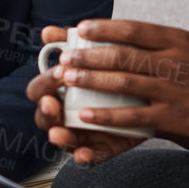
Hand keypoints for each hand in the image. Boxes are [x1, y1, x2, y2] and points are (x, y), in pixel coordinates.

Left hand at [24, 20, 188, 160]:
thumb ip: (167, 49)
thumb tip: (131, 44)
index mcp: (181, 40)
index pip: (133, 28)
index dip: (103, 27)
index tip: (80, 28)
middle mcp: (177, 61)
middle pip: (122, 53)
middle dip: (87, 54)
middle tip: (62, 57)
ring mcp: (176, 90)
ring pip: (123, 81)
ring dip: (90, 80)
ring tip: (65, 80)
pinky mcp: (176, 119)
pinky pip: (134, 116)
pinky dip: (108, 116)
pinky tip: (86, 116)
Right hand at [24, 27, 142, 166]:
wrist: (149, 91)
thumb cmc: (111, 70)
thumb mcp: (95, 54)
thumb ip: (72, 44)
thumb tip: (48, 32)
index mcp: (60, 90)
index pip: (39, 89)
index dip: (44, 84)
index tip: (58, 73)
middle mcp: (66, 112)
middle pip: (46, 116)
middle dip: (46, 111)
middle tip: (52, 103)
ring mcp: (83, 130)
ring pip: (65, 137)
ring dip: (60, 136)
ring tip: (58, 133)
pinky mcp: (104, 145)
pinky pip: (92, 154)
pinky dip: (86, 155)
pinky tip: (83, 154)